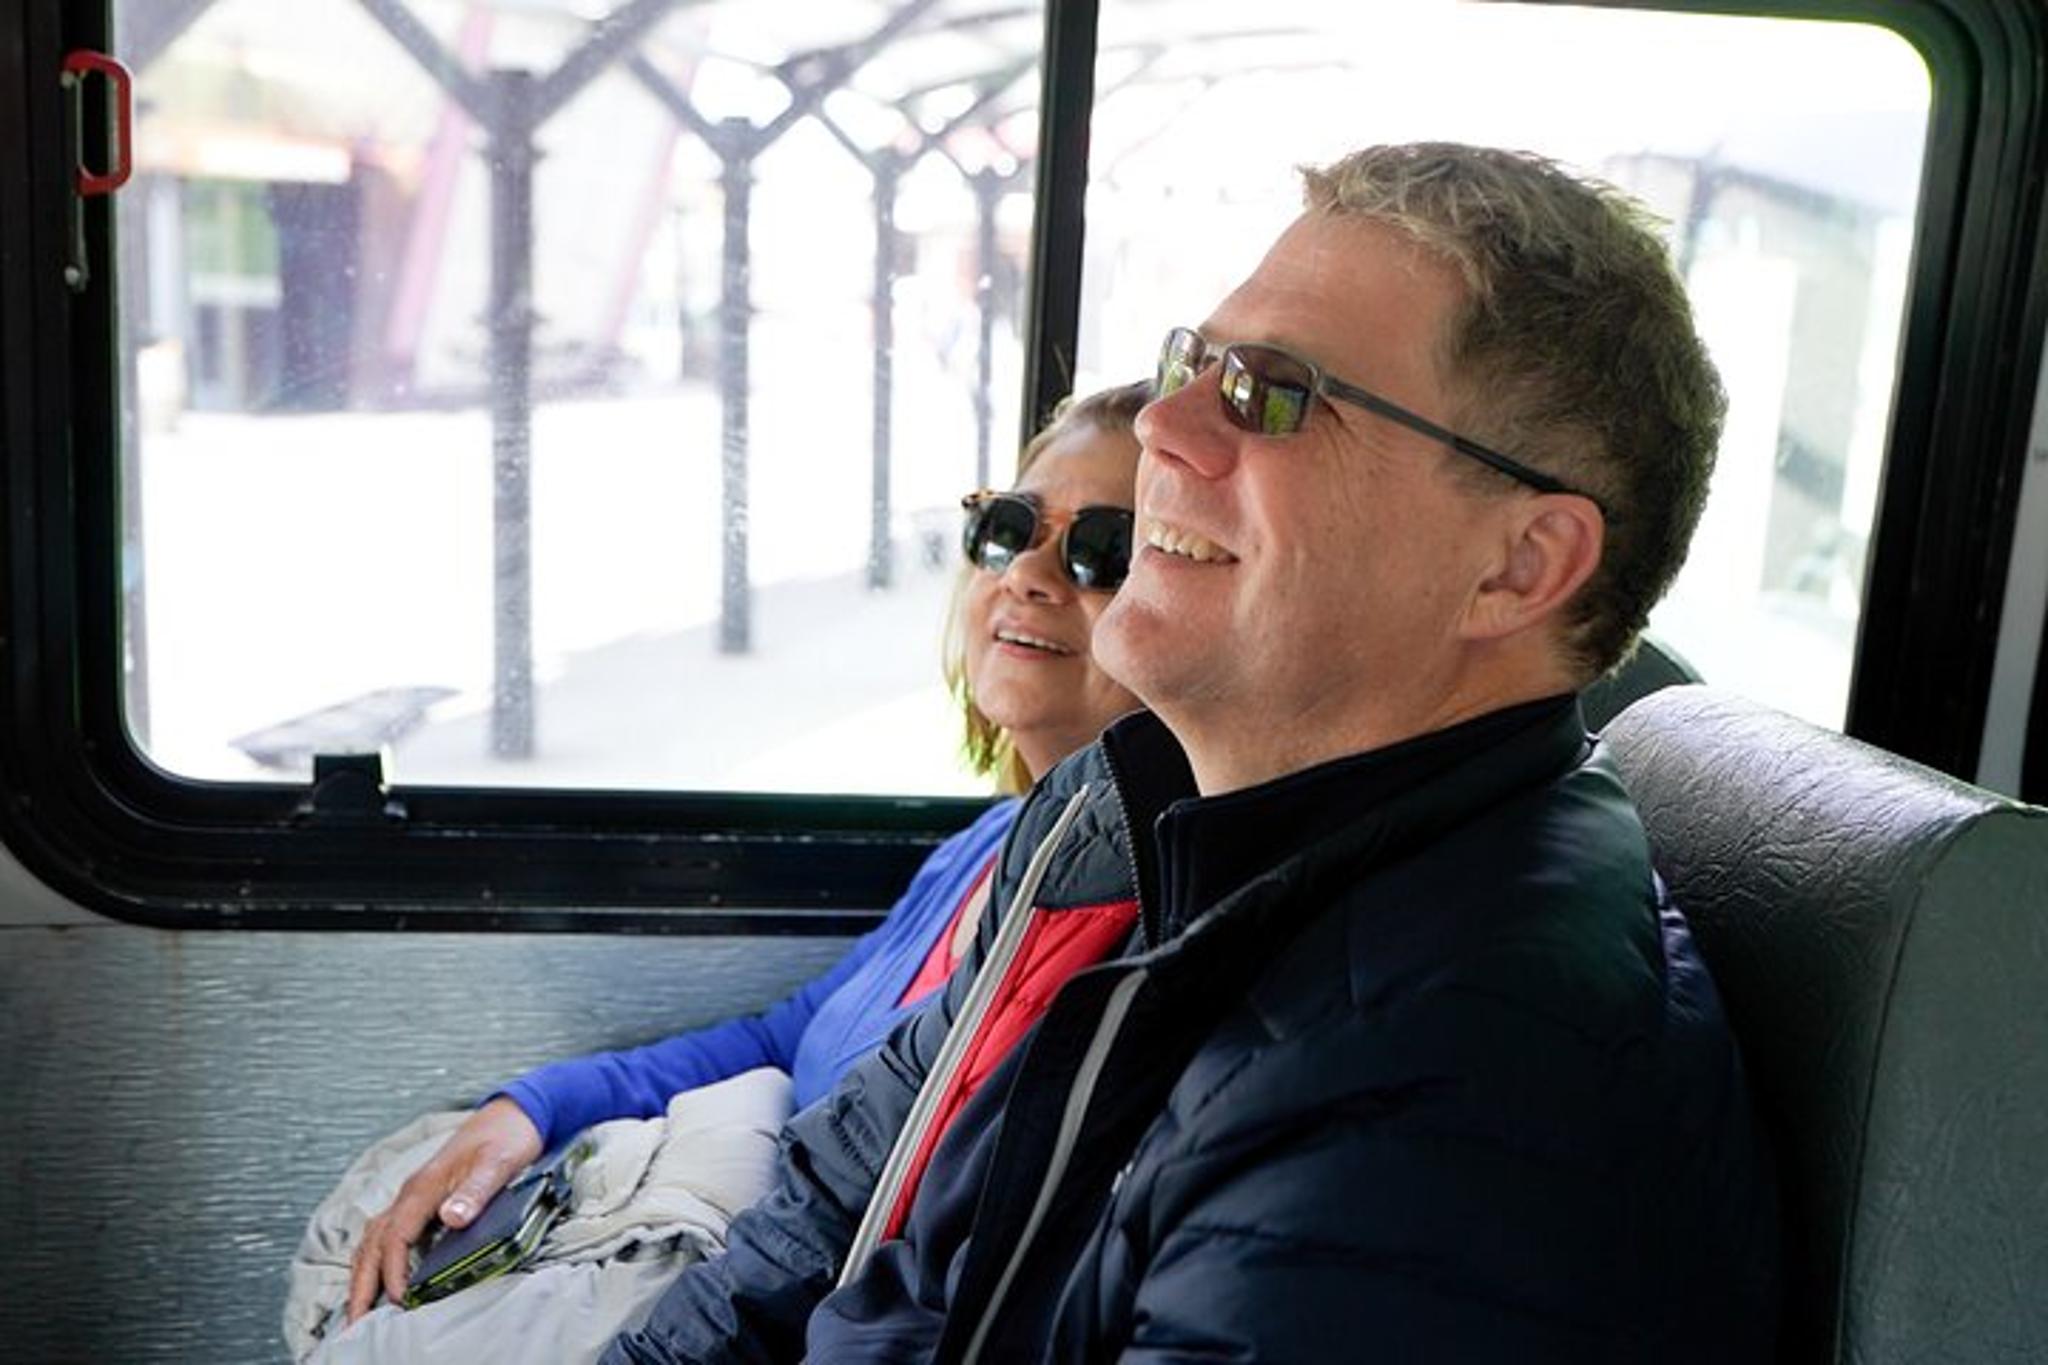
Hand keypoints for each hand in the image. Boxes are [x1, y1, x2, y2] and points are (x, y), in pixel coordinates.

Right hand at [345, 1097, 543, 1321]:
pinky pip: (389, 1231)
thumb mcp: (499, 1163)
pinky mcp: (425, 1197)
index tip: (399, 1300)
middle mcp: (413, 1191)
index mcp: (425, 1186)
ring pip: (376, 1237)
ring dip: (364, 1271)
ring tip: (359, 1306)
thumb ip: (476, 1190)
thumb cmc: (506, 1136)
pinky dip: (377, 1256)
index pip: (397, 1236)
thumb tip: (452, 1217)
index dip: (394, 1270)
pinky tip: (381, 1273)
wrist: (512, 1112)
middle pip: (374, 1241)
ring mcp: (416, 1194)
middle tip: (353, 1319)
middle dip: (361, 1281)